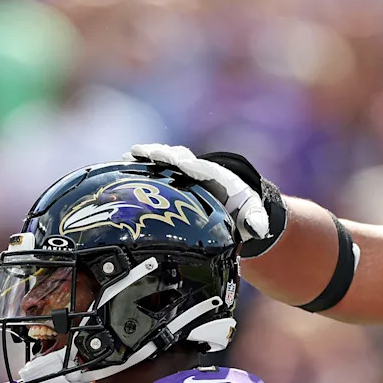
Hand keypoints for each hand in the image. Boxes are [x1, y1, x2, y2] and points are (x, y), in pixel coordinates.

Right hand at [124, 144, 269, 240]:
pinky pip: (158, 169)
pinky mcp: (174, 180)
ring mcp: (186, 173)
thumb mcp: (253, 217)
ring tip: (131, 154)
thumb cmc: (243, 213)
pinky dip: (143, 165)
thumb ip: (256, 221)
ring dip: (151, 156)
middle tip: (148, 153)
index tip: (182, 163)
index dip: (194, 166)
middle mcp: (201, 171)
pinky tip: (123, 165)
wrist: (233, 209)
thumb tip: (259, 229)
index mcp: (220, 179)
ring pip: (168, 160)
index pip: (206, 170)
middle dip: (167, 155)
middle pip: (183, 159)